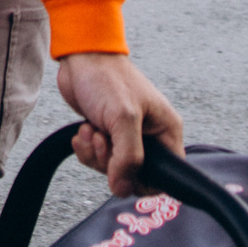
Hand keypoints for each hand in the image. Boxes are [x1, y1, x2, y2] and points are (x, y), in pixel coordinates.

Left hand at [57, 52, 183, 196]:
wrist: (82, 58)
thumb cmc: (108, 78)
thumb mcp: (124, 118)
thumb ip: (128, 157)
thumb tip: (122, 188)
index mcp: (166, 131)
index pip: (166, 176)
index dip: (143, 181)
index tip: (123, 170)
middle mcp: (150, 136)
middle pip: (134, 175)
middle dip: (111, 163)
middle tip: (102, 139)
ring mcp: (127, 136)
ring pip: (113, 169)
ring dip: (96, 154)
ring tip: (91, 130)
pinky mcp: (107, 134)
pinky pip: (97, 158)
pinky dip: (86, 149)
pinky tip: (84, 129)